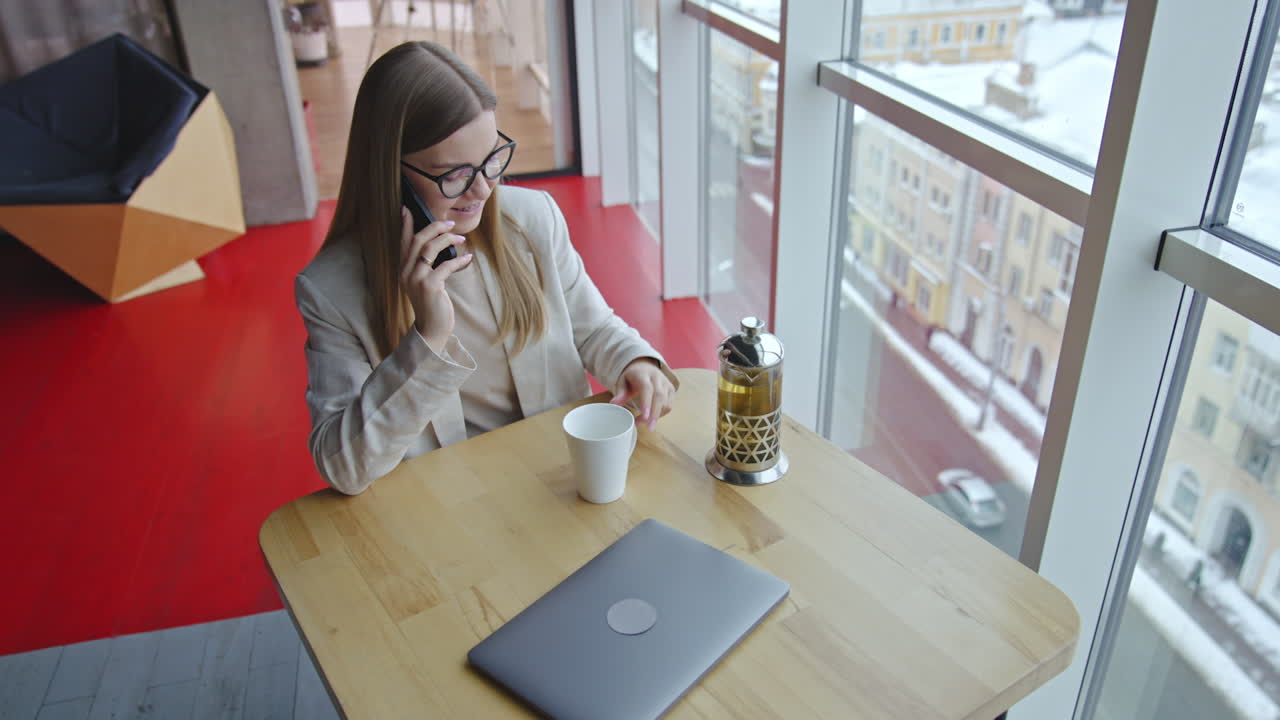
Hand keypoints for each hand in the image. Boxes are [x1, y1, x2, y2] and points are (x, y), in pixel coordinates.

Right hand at [399, 207, 472, 351]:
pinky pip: (445, 266)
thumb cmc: (432, 303)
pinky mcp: (430, 287)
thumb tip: (441, 244)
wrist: (431, 328)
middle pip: (418, 240)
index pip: (404, 242)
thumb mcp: (425, 281)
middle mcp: (406, 272)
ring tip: (461, 238)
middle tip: (449, 223)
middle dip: (434, 228)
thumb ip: (427, 265)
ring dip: (447, 240)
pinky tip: (468, 259)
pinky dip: (459, 260)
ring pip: (430, 249)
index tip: (408, 209)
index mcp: (403, 269)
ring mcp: (417, 279)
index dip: (406, 225)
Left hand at [610, 359, 675, 430]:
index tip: (644, 417)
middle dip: (655, 414)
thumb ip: (620, 393)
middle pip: (659, 396)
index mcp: (643, 374)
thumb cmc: (632, 377)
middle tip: (649, 428)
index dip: (646, 403)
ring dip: (657, 416)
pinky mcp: (671, 389)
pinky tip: (652, 417)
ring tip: (644, 423)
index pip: (647, 388)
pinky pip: (669, 404)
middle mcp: (657, 377)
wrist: (644, 366)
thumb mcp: (623, 381)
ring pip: (666, 402)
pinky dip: (662, 414)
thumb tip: (614, 403)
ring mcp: (666, 383)